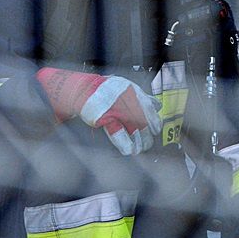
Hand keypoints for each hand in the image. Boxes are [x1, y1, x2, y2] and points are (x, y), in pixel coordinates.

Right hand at [37, 68, 161, 154]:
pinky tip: (128, 150)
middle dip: (146, 134)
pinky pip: (116, 131)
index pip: (148, 106)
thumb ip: (140, 96)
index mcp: (131, 89)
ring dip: (137, 140)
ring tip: (139, 149)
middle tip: (148, 144)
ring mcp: (114, 107)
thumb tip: (156, 106)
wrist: (81, 88)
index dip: (154, 120)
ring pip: (132, 126)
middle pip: (141, 119)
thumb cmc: (104, 90)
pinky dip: (123, 142)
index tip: (156, 129)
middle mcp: (125, 97)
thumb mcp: (124, 87)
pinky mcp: (103, 117)